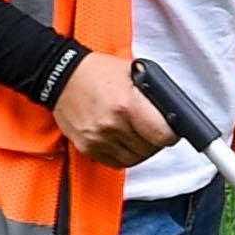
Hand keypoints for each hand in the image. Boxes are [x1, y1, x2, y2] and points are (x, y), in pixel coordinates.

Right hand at [53, 51, 178, 166]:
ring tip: (140, 134)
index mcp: (126, 105)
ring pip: (134, 159)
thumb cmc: (96, 71)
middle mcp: (111, 125)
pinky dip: (125, 155)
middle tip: (155, 129)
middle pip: (150, 149)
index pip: (162, 135)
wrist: (60, 76)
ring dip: (142, 149)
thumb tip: (173, 110)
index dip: (171, 134)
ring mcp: (97, 139)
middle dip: (157, 140)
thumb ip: (153, 93)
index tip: (171, 130)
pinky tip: (125, 141)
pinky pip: (115, 163)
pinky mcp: (87, 148)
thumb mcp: (133, 72)